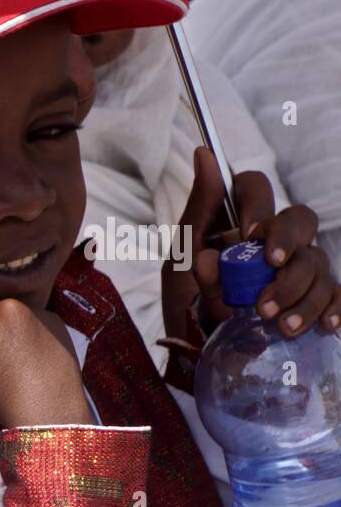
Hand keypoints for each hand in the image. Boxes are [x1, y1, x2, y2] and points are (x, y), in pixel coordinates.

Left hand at [164, 147, 340, 339]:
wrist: (193, 353)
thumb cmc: (185, 301)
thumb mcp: (182, 258)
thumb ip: (198, 210)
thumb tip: (203, 153)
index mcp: (239, 224)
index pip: (256, 187)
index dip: (257, 203)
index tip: (247, 235)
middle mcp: (273, 242)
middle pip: (301, 218)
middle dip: (288, 242)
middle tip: (270, 269)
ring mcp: (296, 271)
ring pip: (319, 262)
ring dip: (300, 291)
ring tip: (272, 320)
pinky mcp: (309, 303)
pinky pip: (336, 296)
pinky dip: (333, 310)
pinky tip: (325, 327)